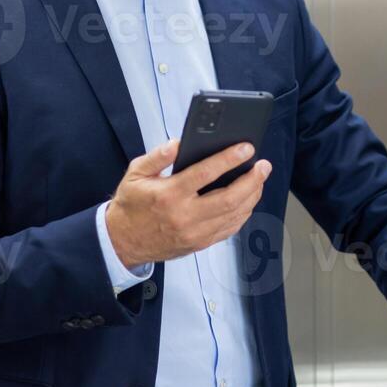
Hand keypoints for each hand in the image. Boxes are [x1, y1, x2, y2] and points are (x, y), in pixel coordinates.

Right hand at [104, 138, 271, 267]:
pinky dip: (243, 214)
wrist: (122, 242)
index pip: (205, 174)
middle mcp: (184, 216)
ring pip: (234, 215)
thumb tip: (179, 143)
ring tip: (260, 179)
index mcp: (168, 195)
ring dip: (252, 196)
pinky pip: (229, 229)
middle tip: (263, 166)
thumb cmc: (131, 205)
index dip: (229, 159)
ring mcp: (194, 233)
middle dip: (252, 180)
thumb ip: (158, 156)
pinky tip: (248, 200)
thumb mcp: (136, 174)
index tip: (246, 148)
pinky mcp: (200, 244)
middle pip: (229, 198)